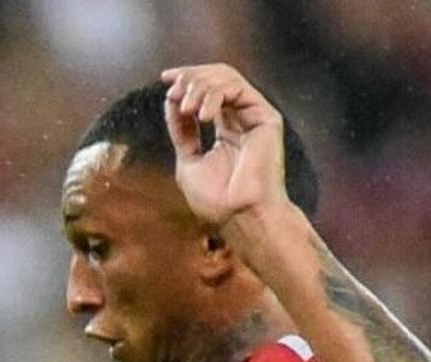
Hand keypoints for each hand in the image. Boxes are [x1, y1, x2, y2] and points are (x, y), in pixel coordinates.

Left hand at [161, 64, 288, 230]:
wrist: (239, 215)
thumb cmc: (217, 200)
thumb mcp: (187, 159)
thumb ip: (181, 130)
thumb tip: (171, 99)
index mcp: (226, 128)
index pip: (207, 92)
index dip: (187, 79)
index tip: (165, 78)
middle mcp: (241, 117)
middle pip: (217, 78)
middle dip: (192, 77)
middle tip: (174, 88)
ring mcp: (254, 115)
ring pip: (227, 78)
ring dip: (200, 87)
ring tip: (187, 107)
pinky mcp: (265, 116)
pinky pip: (238, 89)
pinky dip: (215, 95)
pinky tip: (203, 115)